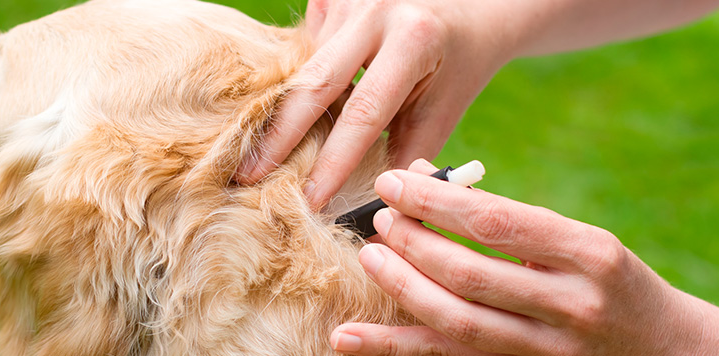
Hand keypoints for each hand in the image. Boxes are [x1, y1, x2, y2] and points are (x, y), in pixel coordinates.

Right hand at [235, 0, 514, 207]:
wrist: (471, 4)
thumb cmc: (459, 63)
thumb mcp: (444, 109)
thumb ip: (408, 155)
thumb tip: (369, 207)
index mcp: (412, 40)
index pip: (363, 112)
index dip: (333, 161)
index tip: (310, 200)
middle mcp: (375, 10)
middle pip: (313, 83)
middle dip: (278, 136)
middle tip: (246, 177)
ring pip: (304, 66)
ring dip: (292, 109)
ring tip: (268, 150)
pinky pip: (305, 48)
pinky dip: (305, 79)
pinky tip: (308, 100)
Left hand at [330, 159, 718, 354]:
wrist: (666, 351)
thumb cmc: (612, 283)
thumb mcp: (583, 243)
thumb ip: (514, 223)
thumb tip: (427, 187)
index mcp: (590, 254)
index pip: (498, 222)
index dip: (437, 201)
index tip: (394, 181)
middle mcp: (571, 305)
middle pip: (471, 273)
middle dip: (414, 242)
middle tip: (380, 218)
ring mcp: (547, 350)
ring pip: (457, 321)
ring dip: (402, 288)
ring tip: (369, 256)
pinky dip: (395, 346)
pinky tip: (348, 336)